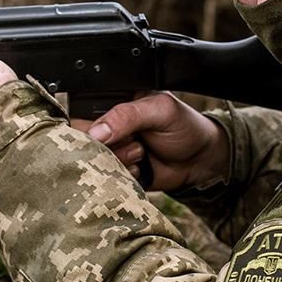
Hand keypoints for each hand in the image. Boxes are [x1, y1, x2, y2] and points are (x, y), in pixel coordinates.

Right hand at [71, 92, 227, 191]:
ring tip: (142, 152)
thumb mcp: (159, 110)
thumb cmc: (184, 127)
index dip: (88, 125)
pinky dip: (124, 175)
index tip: (104, 134)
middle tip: (135, 141)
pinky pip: (106, 179)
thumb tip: (96, 132)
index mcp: (113, 102)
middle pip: (82, 140)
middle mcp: (106, 126)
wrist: (200, 161)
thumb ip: (127, 115)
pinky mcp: (116, 172)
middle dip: (108, 145)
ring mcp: (110, 150)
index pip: (80, 112)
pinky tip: (141, 167)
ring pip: (93, 162)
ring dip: (119, 160)